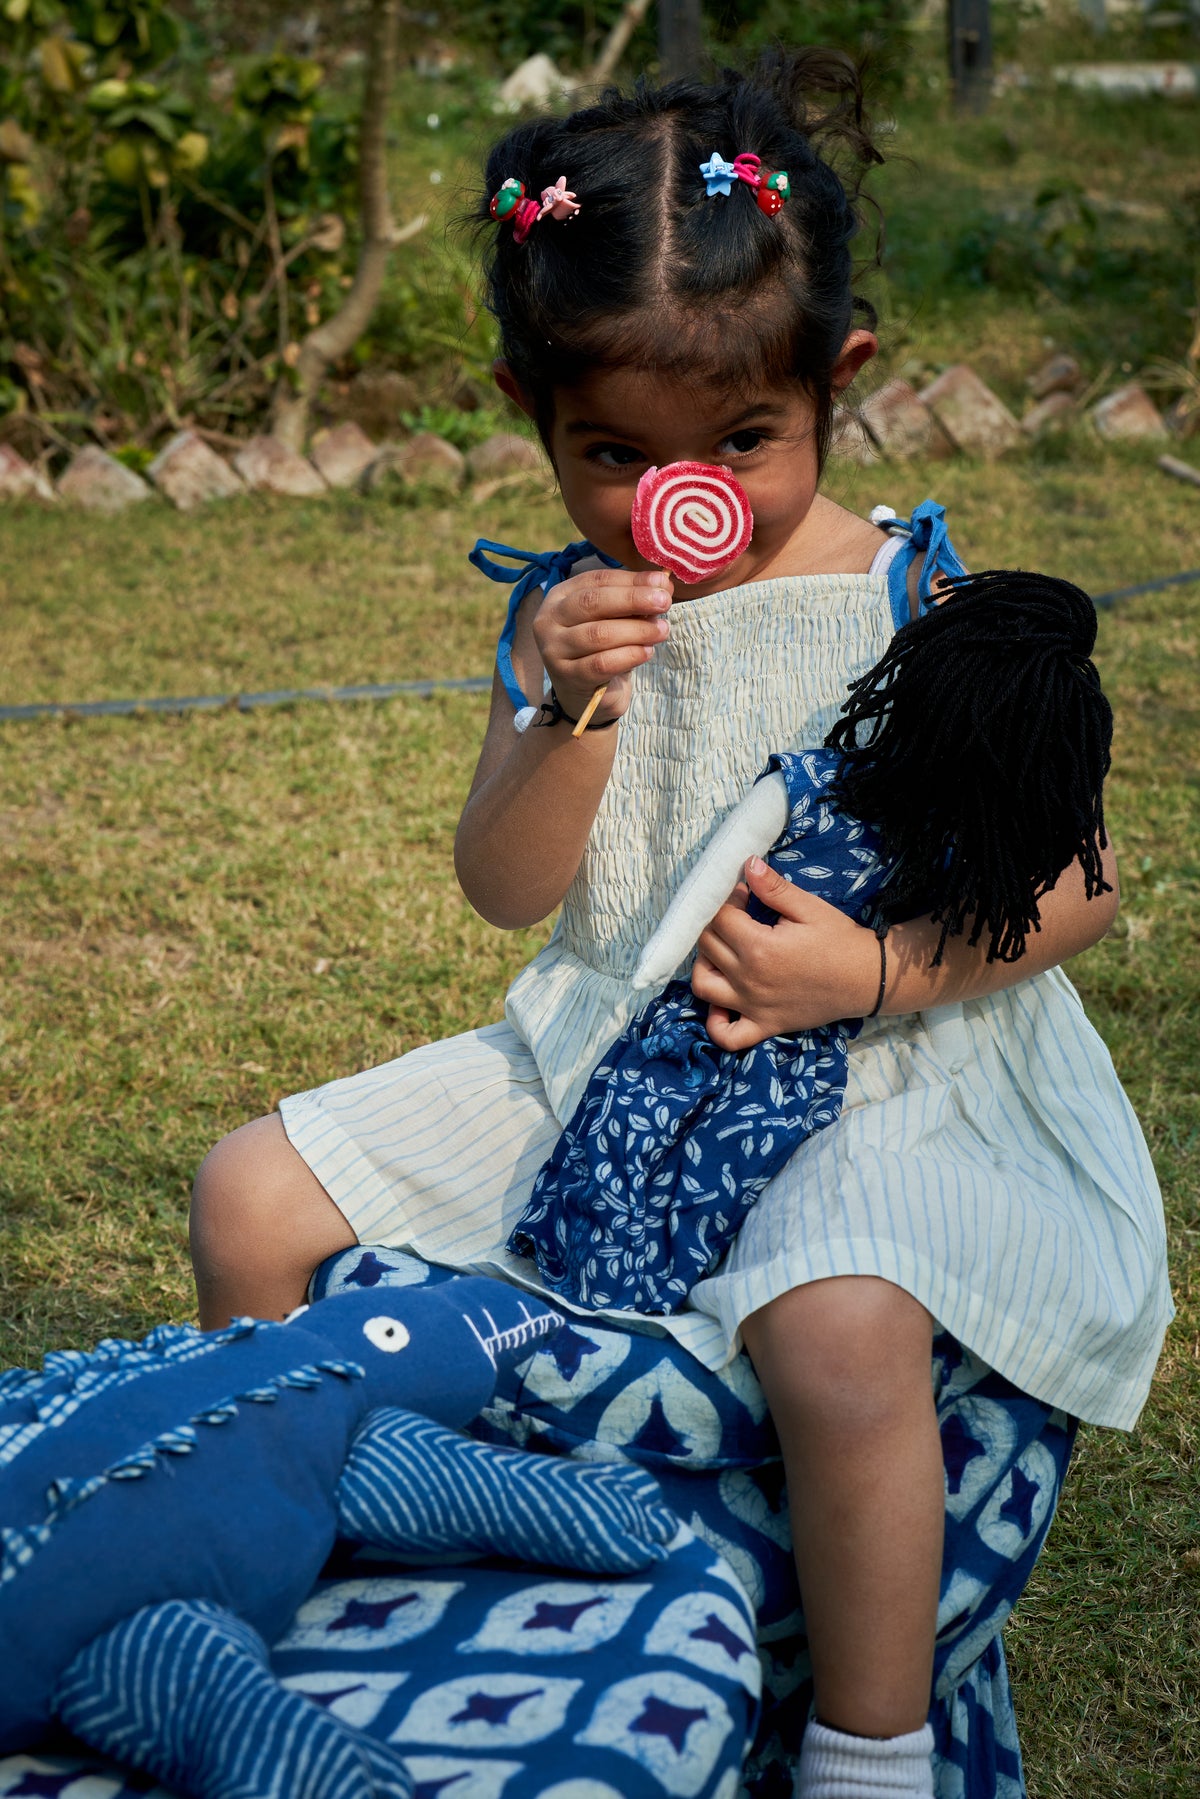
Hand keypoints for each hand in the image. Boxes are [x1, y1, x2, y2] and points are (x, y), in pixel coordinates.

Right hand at [532, 567, 672, 722]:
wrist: (585, 696)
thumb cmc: (601, 650)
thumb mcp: (615, 620)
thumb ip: (633, 601)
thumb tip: (663, 584)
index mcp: (560, 596)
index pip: (596, 580)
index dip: (631, 580)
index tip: (661, 582)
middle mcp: (550, 620)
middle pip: (592, 602)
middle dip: (633, 599)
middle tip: (663, 602)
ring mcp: (554, 650)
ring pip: (599, 634)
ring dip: (636, 630)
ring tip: (661, 631)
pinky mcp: (567, 677)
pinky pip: (602, 664)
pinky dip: (629, 656)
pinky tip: (647, 652)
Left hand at [691, 858, 881, 1049]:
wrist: (866, 979)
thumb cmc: (839, 940)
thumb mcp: (809, 908)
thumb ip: (774, 888)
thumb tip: (747, 864)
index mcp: (759, 947)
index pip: (718, 917)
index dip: (726, 900)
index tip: (743, 895)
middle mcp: (748, 979)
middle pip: (706, 946)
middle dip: (713, 924)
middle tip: (736, 917)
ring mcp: (753, 1006)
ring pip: (703, 986)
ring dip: (703, 965)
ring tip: (723, 952)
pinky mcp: (764, 1026)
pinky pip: (726, 1035)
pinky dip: (715, 1022)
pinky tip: (722, 1002)